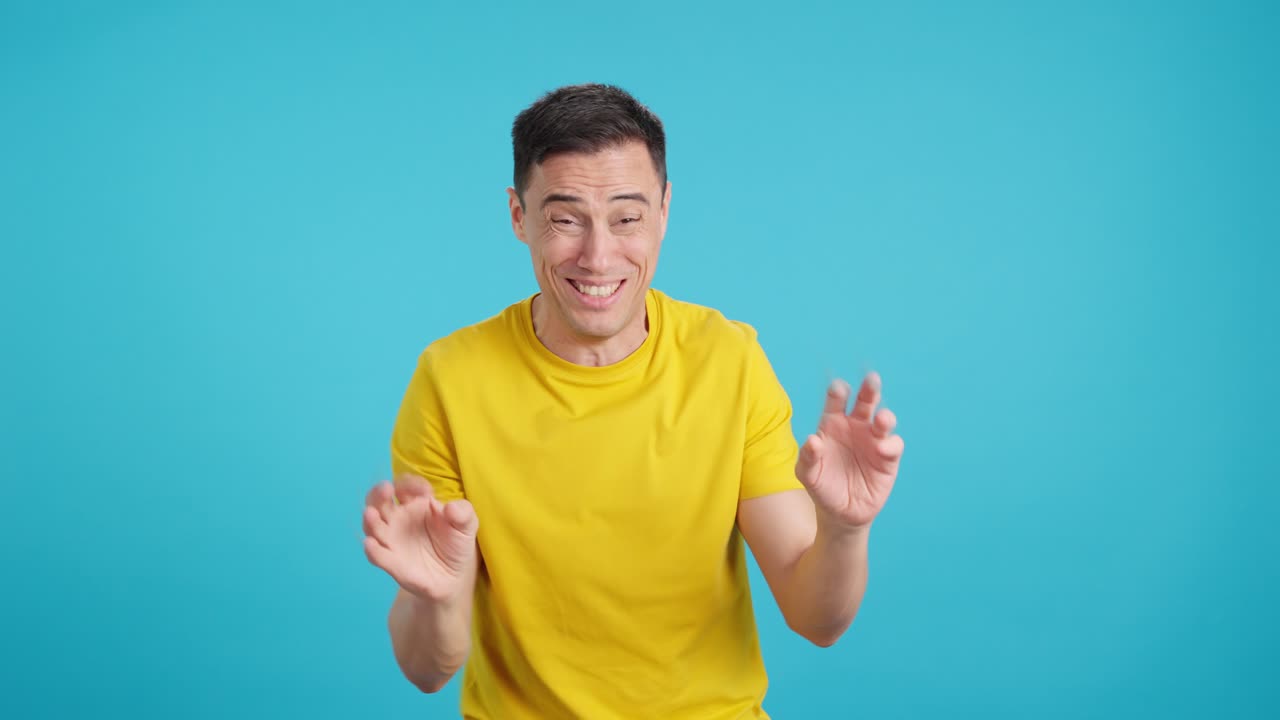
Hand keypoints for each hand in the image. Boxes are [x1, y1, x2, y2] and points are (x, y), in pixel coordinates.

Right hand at [362, 474, 478, 601]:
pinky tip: (371, 544)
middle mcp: (399, 518)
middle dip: (379, 493)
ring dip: (370, 519)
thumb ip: (463, 513)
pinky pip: (377, 555)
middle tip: (386, 489)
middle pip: (380, 500)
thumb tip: (451, 507)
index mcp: (416, 503)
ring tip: (370, 513)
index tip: (423, 490)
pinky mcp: (391, 561)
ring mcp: (392, 539)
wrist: (453, 577)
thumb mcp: (467, 525)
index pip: (406, 487)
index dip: (411, 484)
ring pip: (372, 526)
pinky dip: (372, 550)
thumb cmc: (456, 544)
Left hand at [795, 372, 904, 530]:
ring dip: (884, 417)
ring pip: (883, 420)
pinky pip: (894, 445)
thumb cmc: (822, 487)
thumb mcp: (808, 475)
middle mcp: (855, 427)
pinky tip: (882, 449)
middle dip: (869, 390)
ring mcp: (873, 441)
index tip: (839, 389)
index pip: (836, 401)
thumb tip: (812, 440)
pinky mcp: (888, 458)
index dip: (838, 392)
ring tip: (880, 420)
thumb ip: (807, 457)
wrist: (841, 513)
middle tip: (872, 379)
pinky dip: (890, 444)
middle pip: (865, 402)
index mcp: (833, 424)